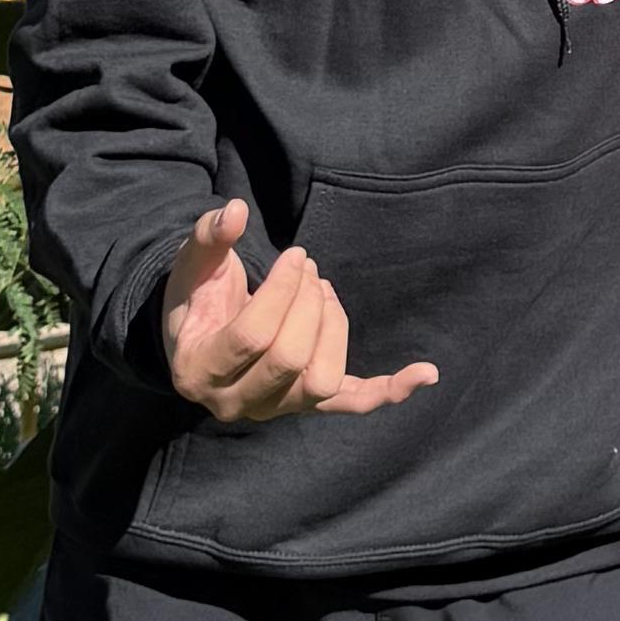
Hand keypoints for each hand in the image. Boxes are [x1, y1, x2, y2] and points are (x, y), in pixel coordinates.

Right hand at [159, 201, 438, 426]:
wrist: (200, 336)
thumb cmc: (197, 296)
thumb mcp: (193, 264)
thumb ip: (209, 237)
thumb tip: (235, 211)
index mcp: (199, 370)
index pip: (252, 337)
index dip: (281, 290)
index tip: (295, 255)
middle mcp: (236, 403)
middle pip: (290, 360)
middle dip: (308, 303)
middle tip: (309, 268)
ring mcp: (275, 409)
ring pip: (322, 380)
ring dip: (334, 326)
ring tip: (324, 290)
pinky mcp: (308, 405)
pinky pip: (352, 403)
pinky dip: (389, 390)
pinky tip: (426, 372)